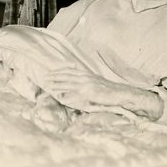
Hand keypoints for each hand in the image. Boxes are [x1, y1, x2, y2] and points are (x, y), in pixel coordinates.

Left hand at [41, 67, 162, 119]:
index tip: (50, 72)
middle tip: (45, 77)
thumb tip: (78, 87)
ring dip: (57, 83)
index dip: (59, 71)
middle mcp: (86, 77)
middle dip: (55, 76)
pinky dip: (66, 93)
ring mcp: (87, 84)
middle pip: (66, 75)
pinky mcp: (89, 92)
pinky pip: (75, 93)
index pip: (70, 70)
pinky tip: (59, 95)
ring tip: (48, 84)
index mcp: (87, 74)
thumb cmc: (110, 91)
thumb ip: (87, 84)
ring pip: (68, 82)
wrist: (121, 94)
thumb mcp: (97, 84)